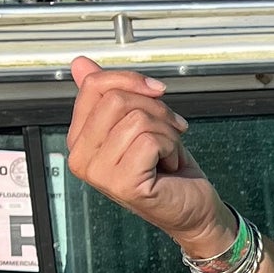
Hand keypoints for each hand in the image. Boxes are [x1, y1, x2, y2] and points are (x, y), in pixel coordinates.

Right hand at [66, 53, 230, 250]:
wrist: (193, 208)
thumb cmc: (167, 168)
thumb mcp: (138, 122)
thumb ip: (108, 94)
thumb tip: (80, 64)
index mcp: (79, 139)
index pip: (94, 86)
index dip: (132, 81)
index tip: (156, 92)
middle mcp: (81, 157)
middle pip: (115, 100)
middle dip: (155, 108)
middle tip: (168, 131)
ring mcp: (98, 173)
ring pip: (136, 119)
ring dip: (166, 131)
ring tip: (167, 152)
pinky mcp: (122, 183)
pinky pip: (150, 140)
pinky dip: (171, 147)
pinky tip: (168, 165)